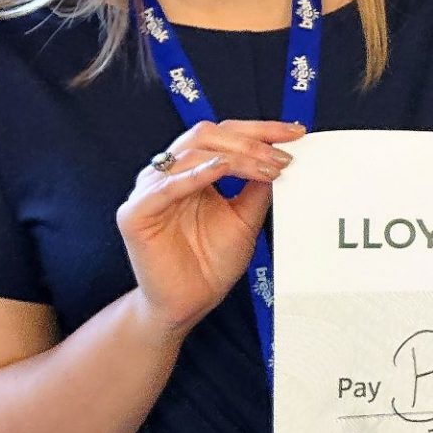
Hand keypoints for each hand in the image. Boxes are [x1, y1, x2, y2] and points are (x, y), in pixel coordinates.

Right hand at [115, 120, 302, 334]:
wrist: (189, 303)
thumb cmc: (211, 262)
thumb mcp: (245, 218)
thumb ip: (257, 187)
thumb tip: (281, 155)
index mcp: (190, 171)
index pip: (223, 135)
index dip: (259, 130)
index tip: (295, 132)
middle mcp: (168, 175)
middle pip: (206, 135)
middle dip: (250, 141)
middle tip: (283, 156)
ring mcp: (149, 192)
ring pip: (191, 153)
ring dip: (236, 157)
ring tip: (268, 169)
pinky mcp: (136, 214)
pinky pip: (165, 186)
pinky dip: (195, 174)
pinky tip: (221, 169)